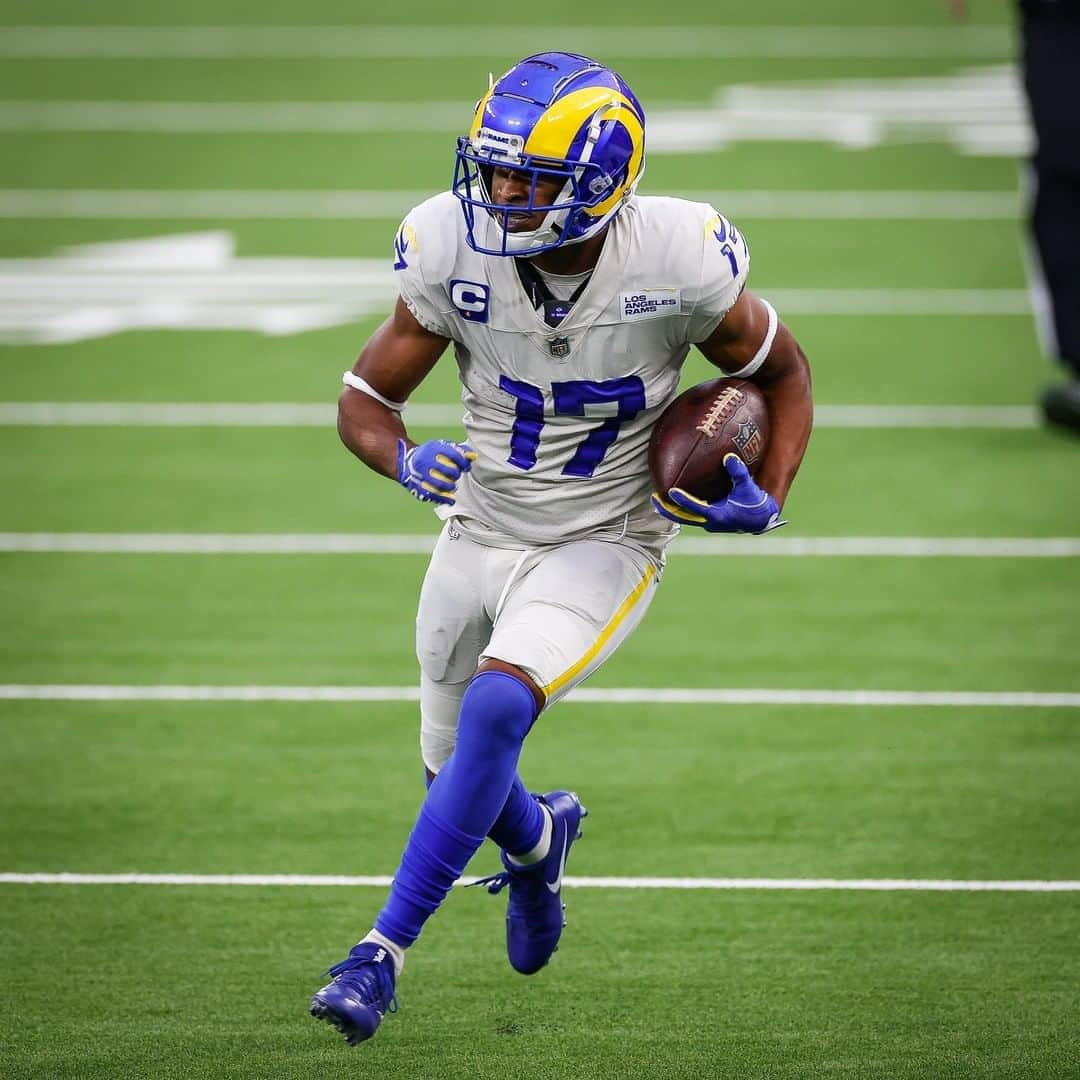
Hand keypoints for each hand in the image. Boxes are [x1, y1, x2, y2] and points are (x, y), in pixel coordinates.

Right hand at [397, 439, 476, 505]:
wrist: (406, 461)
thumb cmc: (430, 455)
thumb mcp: (442, 447)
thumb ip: (459, 451)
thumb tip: (473, 456)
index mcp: (432, 448)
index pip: (453, 455)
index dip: (463, 462)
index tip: (466, 467)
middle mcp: (424, 460)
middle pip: (448, 470)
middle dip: (456, 474)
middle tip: (455, 475)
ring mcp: (419, 474)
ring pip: (441, 484)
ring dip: (451, 487)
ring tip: (452, 486)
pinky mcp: (417, 487)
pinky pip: (432, 495)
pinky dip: (443, 499)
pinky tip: (451, 500)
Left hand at [651, 453, 785, 533]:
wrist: (761, 520)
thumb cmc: (754, 503)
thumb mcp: (747, 486)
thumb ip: (738, 472)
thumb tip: (728, 456)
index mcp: (717, 515)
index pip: (694, 507)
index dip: (682, 500)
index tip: (670, 491)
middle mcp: (710, 522)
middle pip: (682, 517)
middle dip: (667, 509)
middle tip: (653, 498)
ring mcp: (708, 524)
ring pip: (685, 519)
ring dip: (671, 511)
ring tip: (657, 500)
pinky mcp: (709, 523)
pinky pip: (690, 517)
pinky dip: (680, 510)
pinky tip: (672, 501)